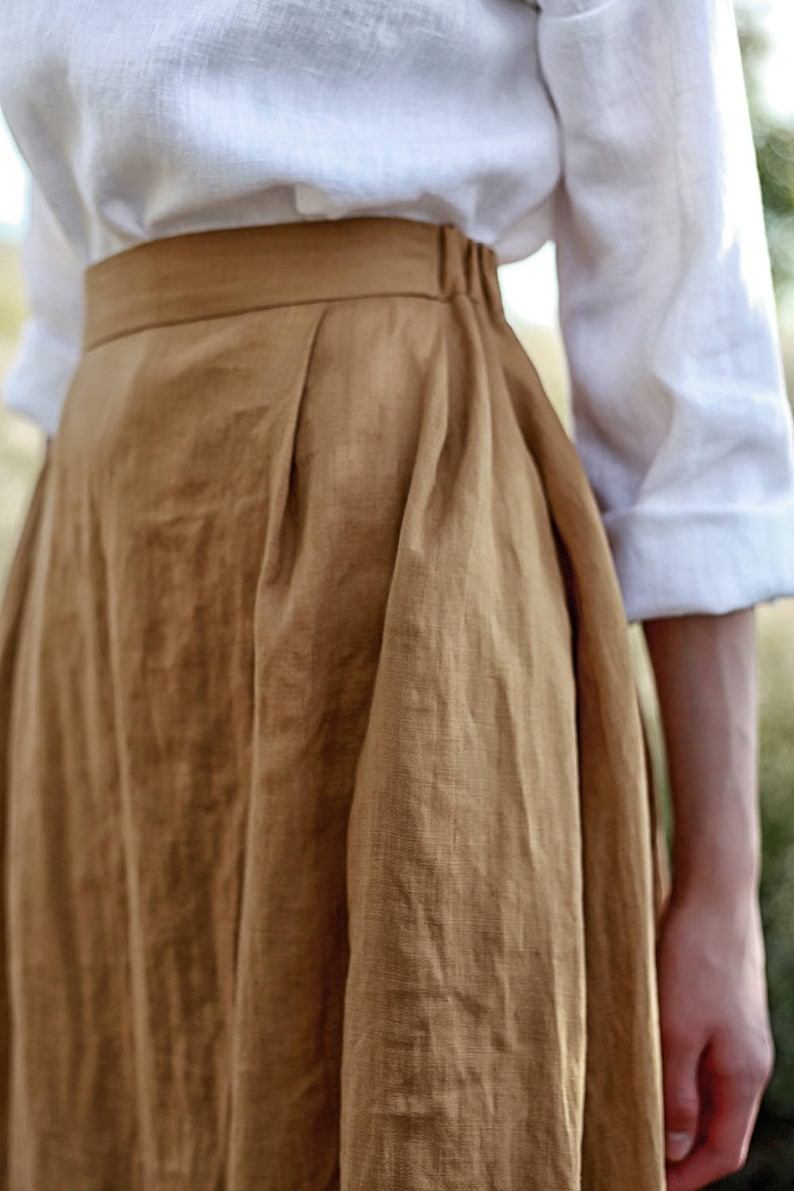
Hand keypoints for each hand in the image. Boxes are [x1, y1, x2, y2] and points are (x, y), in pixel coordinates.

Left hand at [657, 892, 774, 1190]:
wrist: (714, 896)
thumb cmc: (693, 960)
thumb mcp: (674, 1032)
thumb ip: (676, 1093)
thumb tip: (674, 1148)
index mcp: (745, 1075)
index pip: (723, 1151)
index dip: (688, 1176)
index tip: (648, 1181)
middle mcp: (749, 1062)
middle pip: (718, 1127)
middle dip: (681, 1149)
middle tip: (633, 1151)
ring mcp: (740, 1036)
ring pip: (709, 1094)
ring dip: (677, 1111)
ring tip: (633, 1115)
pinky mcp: (724, 1013)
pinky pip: (704, 1063)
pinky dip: (678, 1077)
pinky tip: (646, 1068)